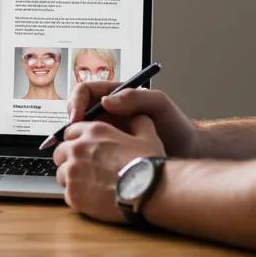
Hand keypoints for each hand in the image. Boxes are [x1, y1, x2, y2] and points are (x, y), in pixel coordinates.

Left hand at [53, 115, 163, 223]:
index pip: (70, 131)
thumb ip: (137, 122)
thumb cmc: (148, 165)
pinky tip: (92, 198)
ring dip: (71, 177)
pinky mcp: (73, 194)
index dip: (76, 140)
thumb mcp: (147, 135)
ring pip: (61, 173)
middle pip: (60, 151)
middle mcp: (79, 149)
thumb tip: (137, 116)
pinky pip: (67, 193)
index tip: (83, 148)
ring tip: (88, 184)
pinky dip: (76, 195)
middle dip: (69, 158)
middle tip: (83, 168)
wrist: (149, 193)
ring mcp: (73, 172)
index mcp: (94, 132)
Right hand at [69, 82, 198, 157]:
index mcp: (115, 96)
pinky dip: (81, 157)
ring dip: (72, 141)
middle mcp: (107, 112)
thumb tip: (107, 101)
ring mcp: (106, 132)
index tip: (76, 118)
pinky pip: (87, 151)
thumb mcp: (159, 105)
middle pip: (76, 111)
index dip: (76, 102)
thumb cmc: (176, 127)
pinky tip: (84, 165)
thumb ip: (136, 97)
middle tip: (69, 139)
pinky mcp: (107, 152)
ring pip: (78, 133)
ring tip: (74, 154)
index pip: (85, 91)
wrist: (187, 154)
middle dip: (68, 124)